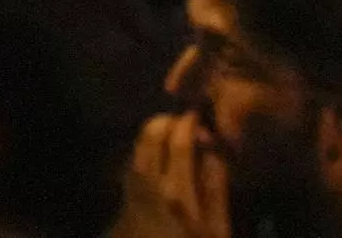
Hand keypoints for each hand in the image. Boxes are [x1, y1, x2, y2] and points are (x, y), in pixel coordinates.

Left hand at [133, 111, 236, 237]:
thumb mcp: (216, 229)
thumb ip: (215, 190)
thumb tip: (213, 154)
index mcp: (175, 191)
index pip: (179, 141)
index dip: (189, 123)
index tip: (200, 116)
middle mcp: (148, 180)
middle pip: (152, 133)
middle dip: (170, 120)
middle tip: (188, 124)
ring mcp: (132, 181)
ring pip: (140, 140)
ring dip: (157, 130)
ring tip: (177, 135)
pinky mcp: (125, 185)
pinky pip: (135, 152)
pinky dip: (148, 143)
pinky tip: (164, 152)